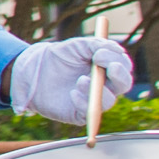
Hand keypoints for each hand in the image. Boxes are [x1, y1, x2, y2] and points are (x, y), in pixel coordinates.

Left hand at [10, 36, 136, 124]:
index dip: (118, 60)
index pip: (124, 66)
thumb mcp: (77, 45)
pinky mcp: (80, 113)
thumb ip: (96, 45)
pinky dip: (83, 102)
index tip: (99, 54)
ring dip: (98, 90)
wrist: (34, 71)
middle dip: (120, 76)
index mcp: (107, 68)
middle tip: (111, 68)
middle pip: (124, 84)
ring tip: (80, 80)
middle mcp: (105, 85)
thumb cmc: (60, 56)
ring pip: (109, 100)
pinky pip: (89, 112)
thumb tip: (115, 50)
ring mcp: (94, 99)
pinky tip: (72, 93)